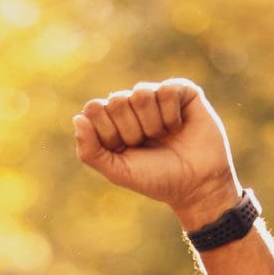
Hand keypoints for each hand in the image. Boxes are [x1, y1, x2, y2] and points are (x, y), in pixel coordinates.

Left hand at [73, 79, 242, 228]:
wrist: (195, 185)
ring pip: (141, 93)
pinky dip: (172, 116)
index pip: (94, 109)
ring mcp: (156, 96)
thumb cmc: (155, 179)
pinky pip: (166, 90)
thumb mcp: (117, 171)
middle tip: (146, 144)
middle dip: (131, 130)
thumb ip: (90, 151)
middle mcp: (131, 106)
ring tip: (163, 137)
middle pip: (117, 100)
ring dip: (152, 124)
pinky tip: (179, 126)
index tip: (124, 150)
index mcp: (112, 122)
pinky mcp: (181, 91)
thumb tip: (78, 118)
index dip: (108, 132)